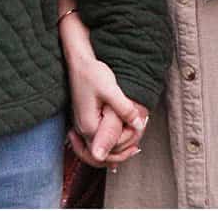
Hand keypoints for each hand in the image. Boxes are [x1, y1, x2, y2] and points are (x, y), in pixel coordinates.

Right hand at [61, 12, 147, 166]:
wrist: (79, 60)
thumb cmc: (92, 73)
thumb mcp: (111, 90)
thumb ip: (124, 110)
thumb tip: (138, 125)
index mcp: (89, 125)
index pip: (105, 151)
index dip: (123, 147)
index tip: (137, 137)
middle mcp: (82, 129)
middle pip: (99, 156)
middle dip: (118, 154)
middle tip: (136, 147)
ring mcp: (81, 125)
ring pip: (96, 149)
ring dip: (113, 150)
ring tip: (131, 145)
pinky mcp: (85, 118)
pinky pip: (95, 139)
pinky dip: (107, 143)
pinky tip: (119, 137)